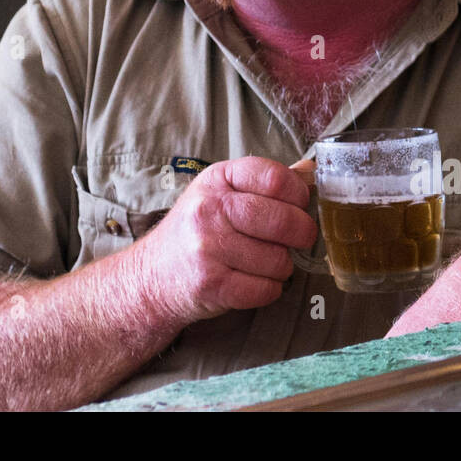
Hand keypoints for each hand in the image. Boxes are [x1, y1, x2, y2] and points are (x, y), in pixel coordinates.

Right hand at [130, 156, 317, 325]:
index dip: (299, 193)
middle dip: (302, 233)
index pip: (274, 177)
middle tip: (299, 239)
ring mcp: (208, 248)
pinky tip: (254, 281)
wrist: (151, 275)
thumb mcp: (221, 193)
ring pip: (279, 260)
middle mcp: (210, 210)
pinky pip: (266, 290)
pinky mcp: (211, 284)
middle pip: (283, 220)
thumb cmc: (195, 230)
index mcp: (217, 180)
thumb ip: (266, 182)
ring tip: (264, 262)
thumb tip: (310, 170)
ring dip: (282, 267)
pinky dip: (269, 289)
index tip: (300, 204)